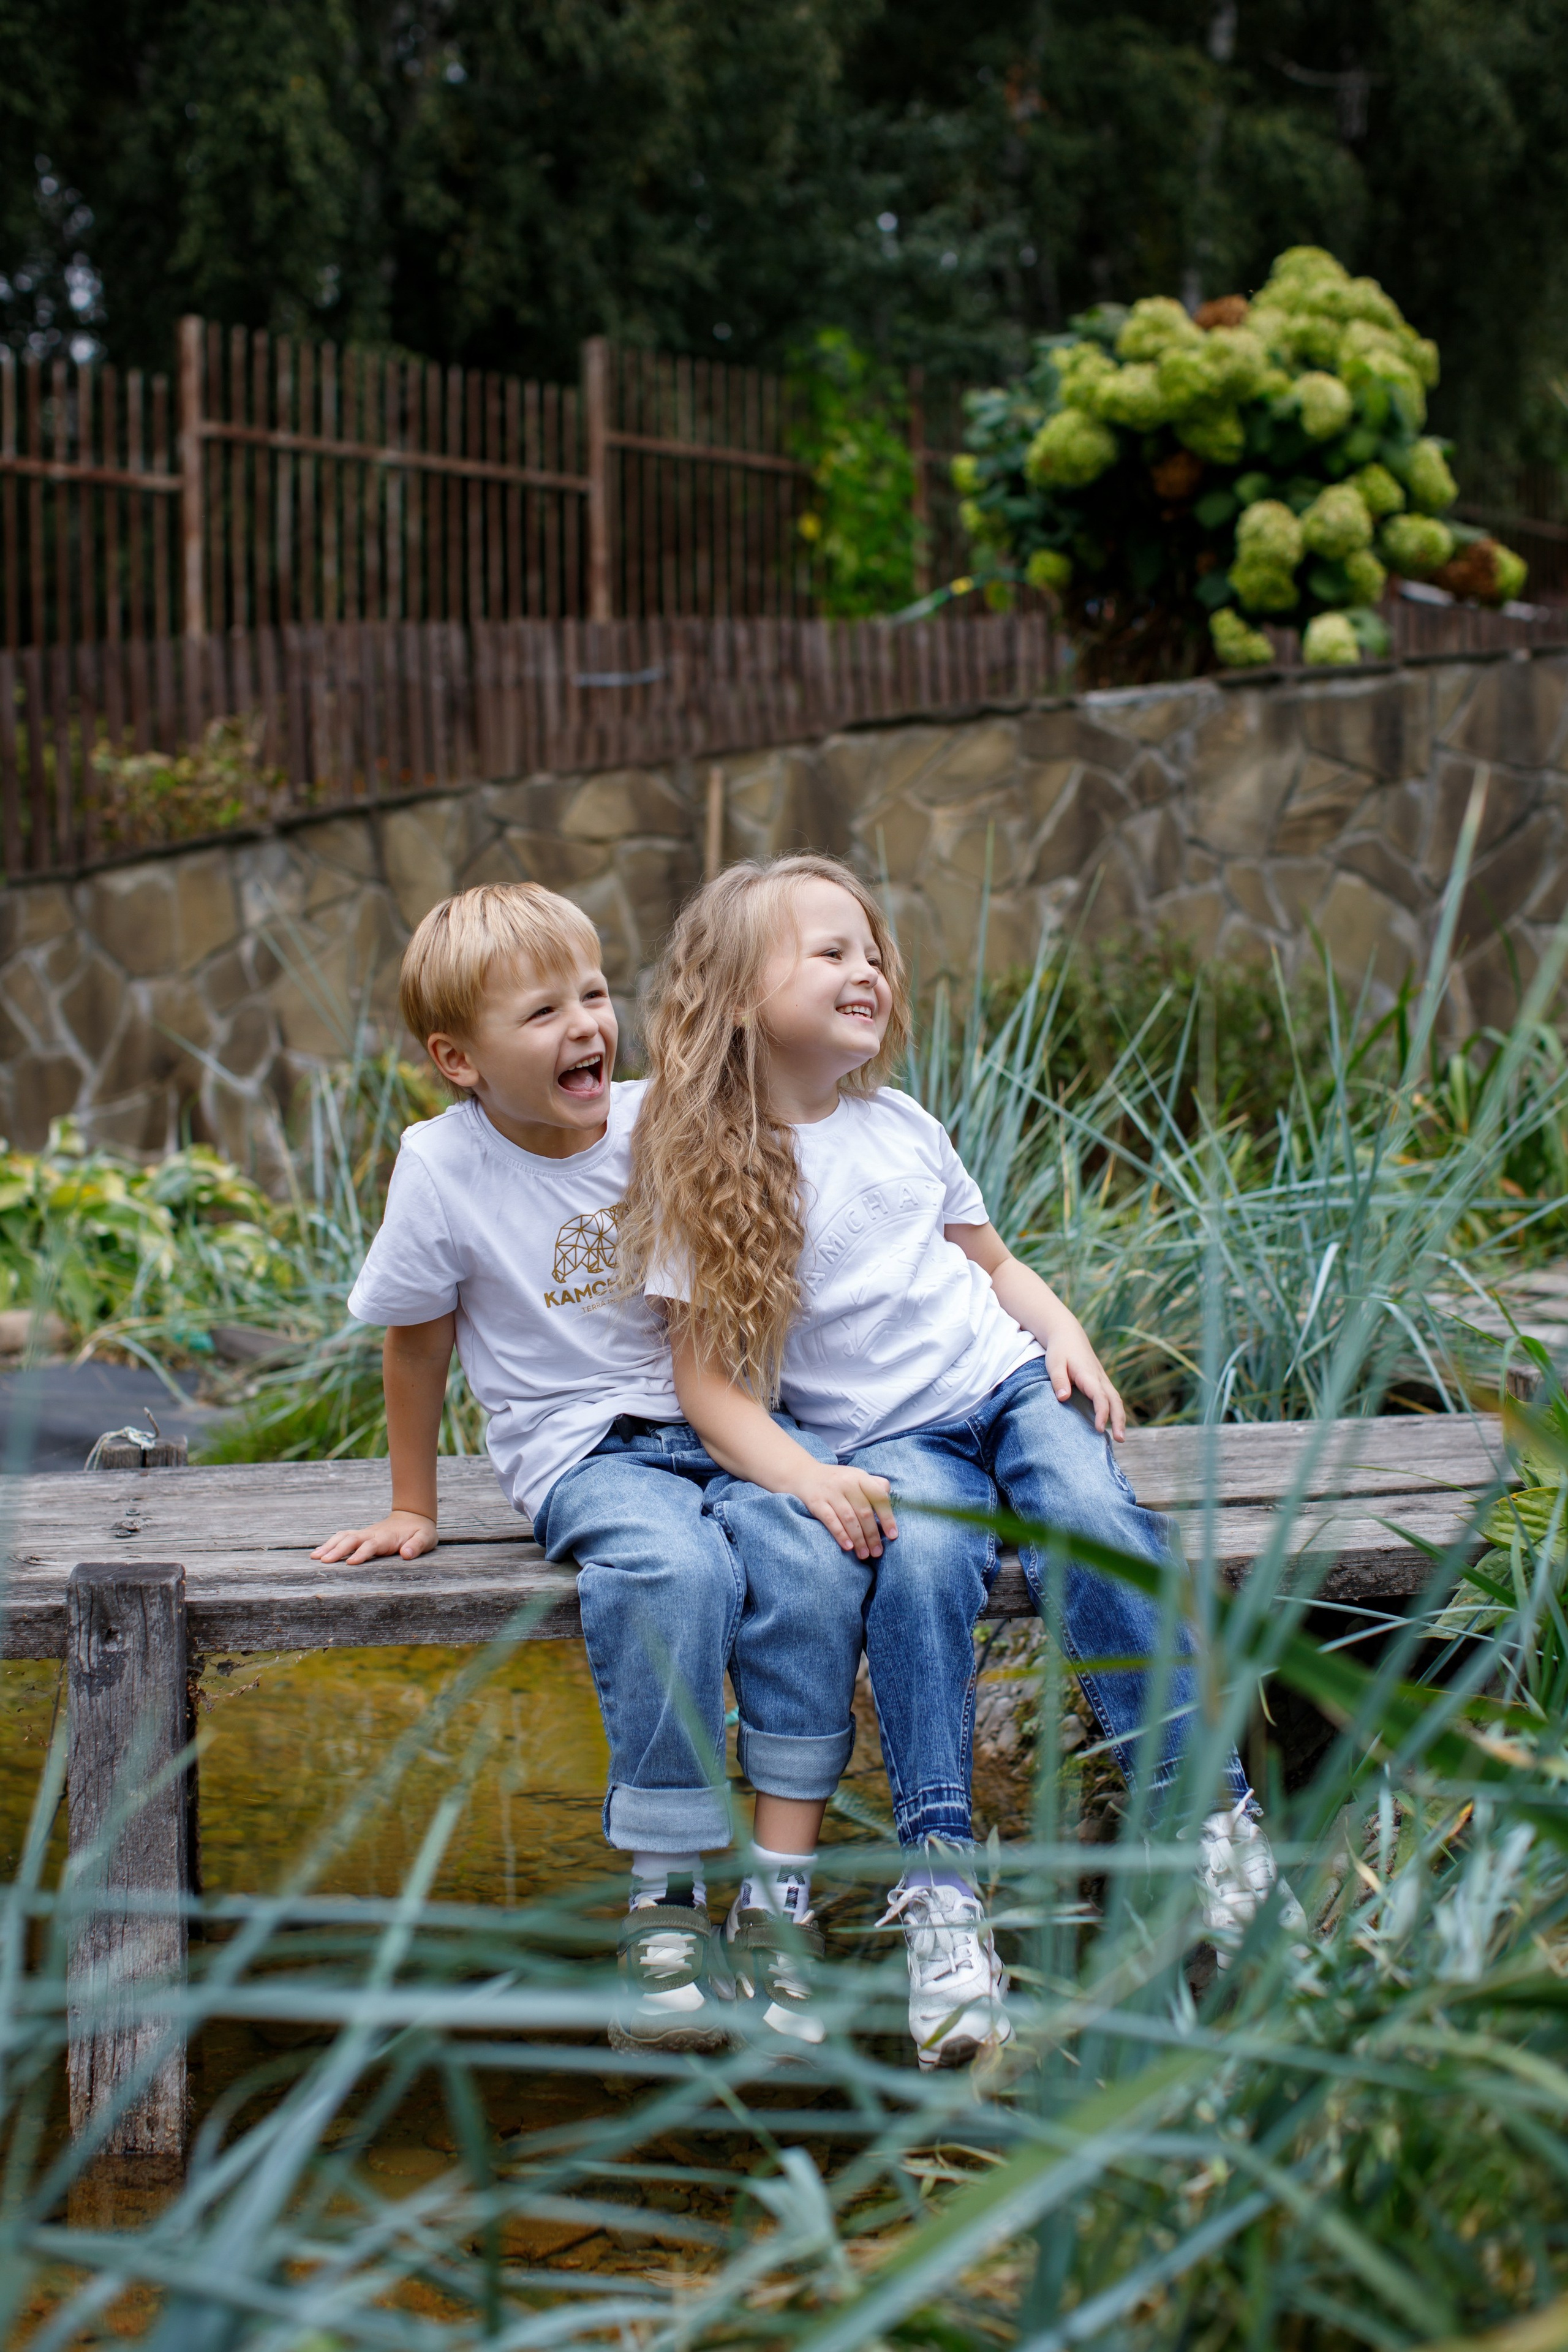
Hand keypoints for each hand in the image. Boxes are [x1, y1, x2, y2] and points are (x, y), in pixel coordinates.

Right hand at [311, 1510, 437, 1565]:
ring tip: (314, 1557)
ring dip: (329, 1546)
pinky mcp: (362, 1535)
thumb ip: (417, 1545)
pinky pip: (343, 1537)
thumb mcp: (426, 1538)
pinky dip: (330, 1543)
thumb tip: (406, 1554)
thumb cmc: (421, 1531)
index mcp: (387, 1537)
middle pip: (352, 1540)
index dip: (361, 1554)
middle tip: (323, 1562)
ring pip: (344, 1537)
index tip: (350, 1563)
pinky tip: (319, 1552)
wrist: (414, 1516)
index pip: (371, 1545)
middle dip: (338, 1550)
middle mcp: (372, 1534)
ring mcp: (366, 1533)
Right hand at [793, 1462, 897, 1559]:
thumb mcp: (856, 1476)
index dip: (887, 1517)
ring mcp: (831, 1492)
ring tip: (864, 1555)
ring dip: (859, 1539)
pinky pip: (831, 1520)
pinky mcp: (816, 1502)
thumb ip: (874, 1484)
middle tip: (877, 1552)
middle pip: (864, 1512)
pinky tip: (848, 1547)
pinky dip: (841, 1534)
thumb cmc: (837, 1481)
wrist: (805, 1475)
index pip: (878, 1497)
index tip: (892, 1535)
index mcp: (860, 1477)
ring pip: (849, 1518)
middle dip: (872, 1535)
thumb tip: (889, 1495)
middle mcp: (846, 1483)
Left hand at [1043, 1315, 1125, 1440]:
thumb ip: (1058, 1381)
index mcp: (1088, 1375)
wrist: (1068, 1335)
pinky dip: (1115, 1412)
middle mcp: (1099, 1378)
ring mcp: (1102, 1380)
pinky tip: (1113, 1425)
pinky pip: (1112, 1398)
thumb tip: (1063, 1398)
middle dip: (1119, 1420)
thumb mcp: (1054, 1363)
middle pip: (1115, 1401)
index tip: (1098, 1428)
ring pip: (1116, 1400)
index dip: (1101, 1413)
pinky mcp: (1101, 1382)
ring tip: (1120, 1438)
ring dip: (1120, 1418)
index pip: (1100, 1396)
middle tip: (1120, 1440)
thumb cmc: (1059, 1350)